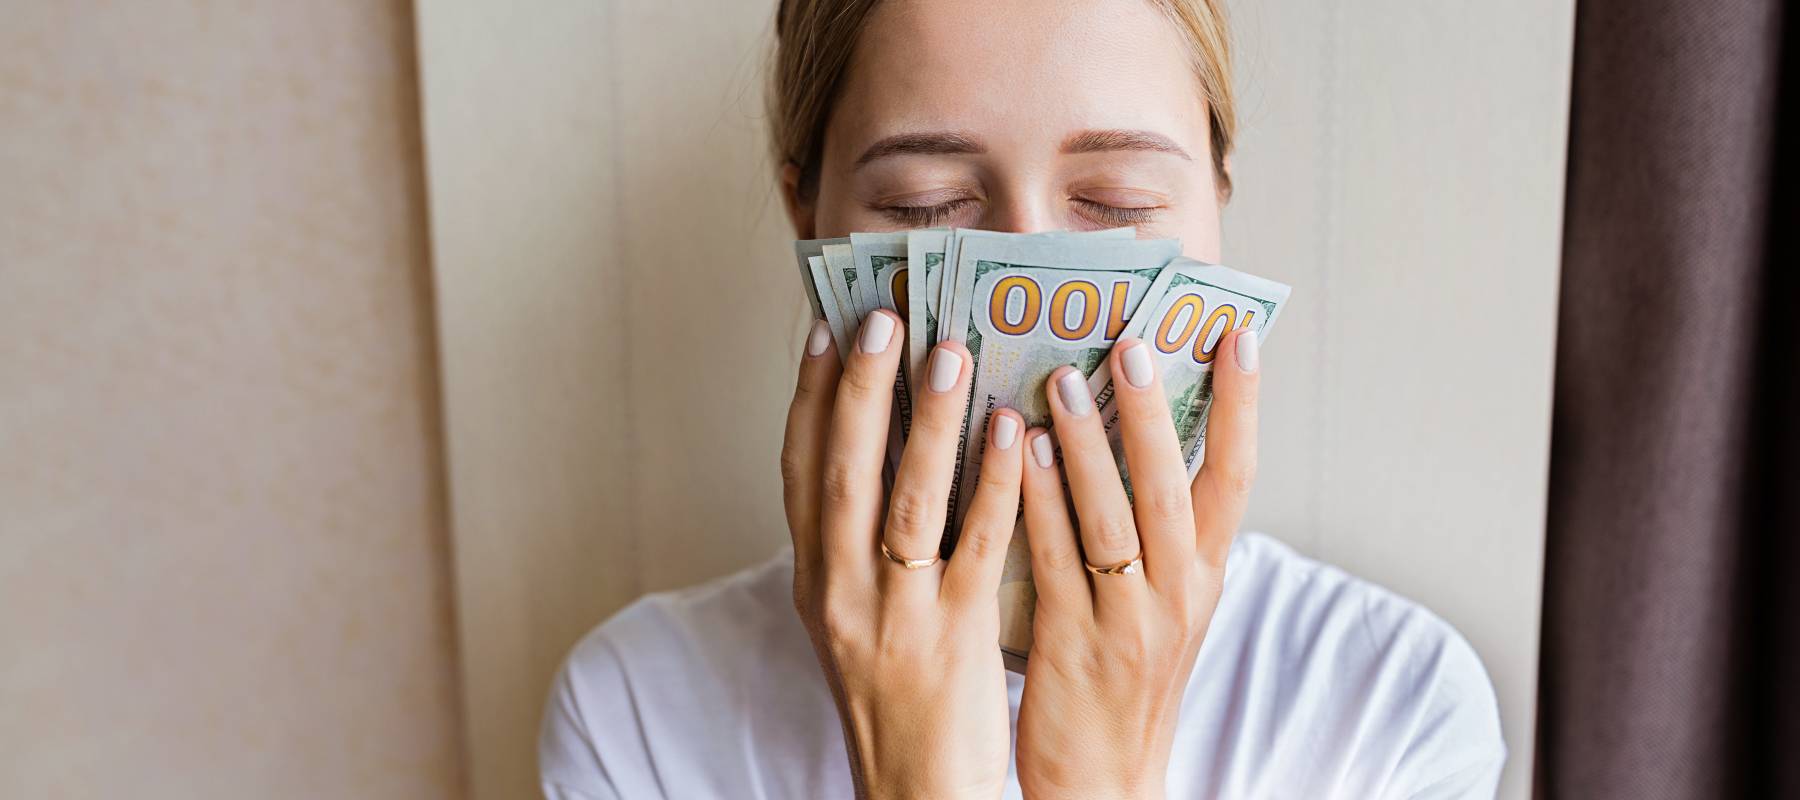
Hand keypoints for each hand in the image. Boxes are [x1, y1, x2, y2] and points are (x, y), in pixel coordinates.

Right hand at [781, 312, 1026, 799]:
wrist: (916, 794)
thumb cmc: (896, 700)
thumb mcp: (853, 620)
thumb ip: (860, 544)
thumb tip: (889, 448)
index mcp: (812, 582)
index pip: (798, 473)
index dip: (807, 396)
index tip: (825, 328)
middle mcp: (839, 593)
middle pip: (843, 473)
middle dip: (859, 389)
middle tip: (884, 316)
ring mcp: (894, 617)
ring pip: (906, 502)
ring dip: (927, 422)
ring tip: (953, 350)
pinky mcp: (954, 640)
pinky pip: (974, 548)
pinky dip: (992, 484)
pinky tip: (1013, 432)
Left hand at [1014, 329, 1260, 799]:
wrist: (1103, 777)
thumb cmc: (1121, 673)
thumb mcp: (1160, 599)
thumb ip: (1151, 524)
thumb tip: (1128, 424)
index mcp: (1205, 573)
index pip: (1237, 475)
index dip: (1241, 404)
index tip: (1239, 333)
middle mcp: (1181, 592)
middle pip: (1173, 486)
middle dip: (1153, 409)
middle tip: (1131, 339)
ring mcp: (1131, 620)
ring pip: (1114, 518)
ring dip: (1087, 445)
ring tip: (1057, 379)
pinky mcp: (1075, 644)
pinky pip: (1058, 560)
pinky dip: (1040, 503)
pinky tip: (1015, 454)